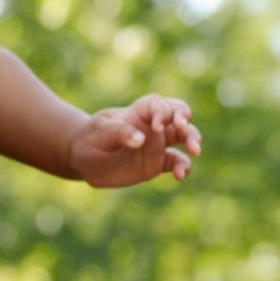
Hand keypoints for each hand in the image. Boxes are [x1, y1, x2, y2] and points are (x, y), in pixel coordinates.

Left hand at [68, 94, 200, 188]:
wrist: (85, 160)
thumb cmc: (91, 138)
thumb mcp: (100, 132)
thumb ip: (119, 132)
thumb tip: (140, 140)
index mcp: (139, 112)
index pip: (158, 104)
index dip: (162, 112)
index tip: (158, 125)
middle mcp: (153, 126)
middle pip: (178, 115)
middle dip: (185, 121)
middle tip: (184, 131)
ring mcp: (157, 144)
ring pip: (184, 137)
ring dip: (192, 141)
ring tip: (194, 151)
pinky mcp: (158, 163)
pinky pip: (177, 163)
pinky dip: (183, 168)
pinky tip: (180, 176)